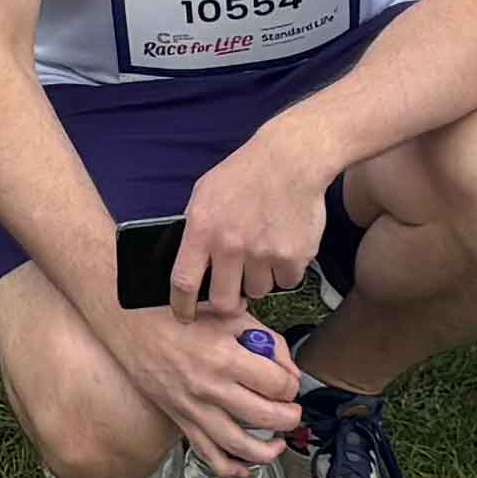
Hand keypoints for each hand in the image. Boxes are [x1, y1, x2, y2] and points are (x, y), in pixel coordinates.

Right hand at [111, 298, 308, 477]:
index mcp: (225, 357)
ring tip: (279, 441)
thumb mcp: (229, 316)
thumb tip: (289, 371)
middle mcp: (210, 388)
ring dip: (268, 450)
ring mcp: (193, 409)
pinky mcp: (180, 420)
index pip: (278, 384)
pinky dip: (230, 468)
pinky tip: (246, 467)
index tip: (288, 382)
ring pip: (240, 446)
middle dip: (289, 417)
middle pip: (267, 417)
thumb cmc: (180, 315)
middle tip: (292, 411)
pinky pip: (207, 454)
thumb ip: (266, 341)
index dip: (292, 385)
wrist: (131, 324)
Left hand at [178, 121, 343, 317]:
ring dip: (260, 279)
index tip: (184, 317)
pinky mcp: (294, 257)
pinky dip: (286, 271)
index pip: (184, 281)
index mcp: (203, 229)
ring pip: (258, 291)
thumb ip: (196, 227)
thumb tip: (191, 260)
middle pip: (224, 301)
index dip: (182, 306)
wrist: (291, 160)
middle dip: (228, 303)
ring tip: (263, 250)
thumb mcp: (205, 193)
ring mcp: (263, 252)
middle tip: (234, 292)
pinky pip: (287, 282)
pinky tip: (284, 244)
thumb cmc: (245, 173)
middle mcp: (231, 245)